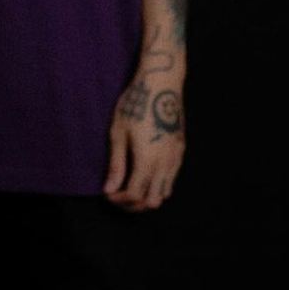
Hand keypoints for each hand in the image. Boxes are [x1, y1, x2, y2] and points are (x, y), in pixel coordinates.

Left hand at [103, 73, 186, 211]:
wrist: (161, 85)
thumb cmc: (134, 106)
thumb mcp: (118, 134)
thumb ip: (116, 165)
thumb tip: (109, 190)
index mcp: (148, 161)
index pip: (135, 195)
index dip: (119, 200)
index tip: (107, 194)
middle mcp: (166, 163)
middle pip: (152, 201)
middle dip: (133, 204)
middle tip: (118, 196)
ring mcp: (176, 157)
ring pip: (165, 193)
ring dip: (147, 196)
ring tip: (129, 187)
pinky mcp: (181, 150)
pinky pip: (172, 178)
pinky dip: (158, 185)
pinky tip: (144, 175)